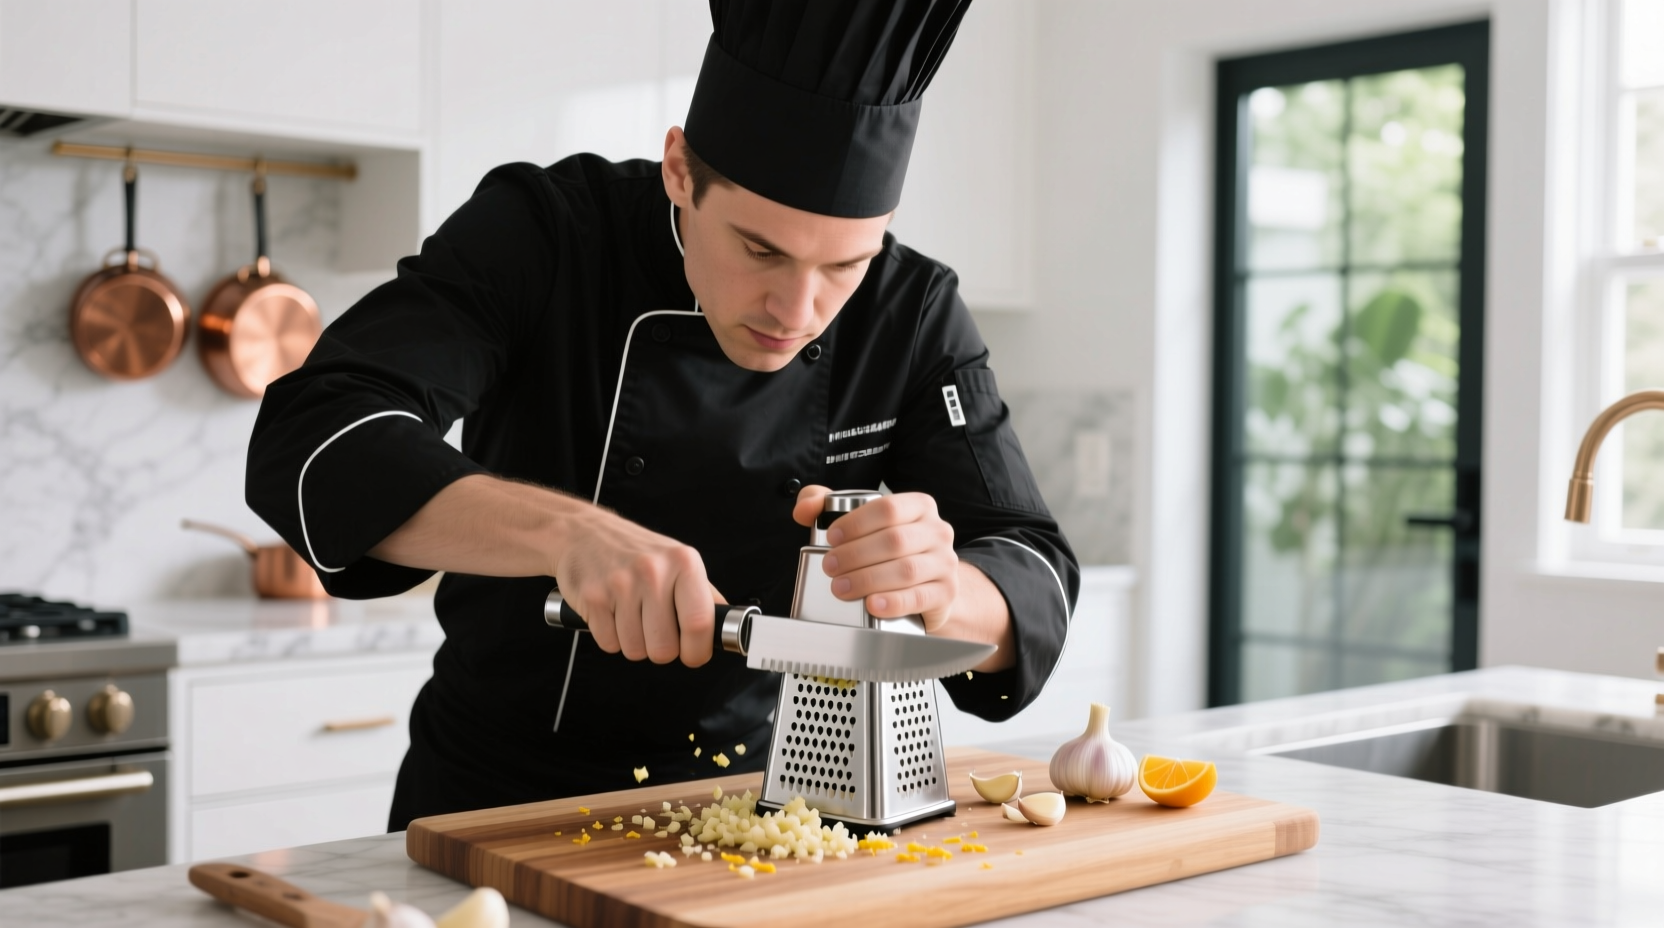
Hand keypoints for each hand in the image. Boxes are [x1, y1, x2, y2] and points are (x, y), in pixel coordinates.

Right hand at [553, 507, 722, 667]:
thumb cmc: (635, 551)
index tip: (694, 654)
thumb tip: (727, 627)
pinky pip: (609, 644)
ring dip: (634, 643)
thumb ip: (704, 594)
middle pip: (664, 648)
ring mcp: (620, 584)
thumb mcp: (678, 561)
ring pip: (635, 650)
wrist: (583, 532)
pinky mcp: (593, 598)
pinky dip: (611, 637)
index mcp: (683, 563)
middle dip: (661, 649)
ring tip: (631, 616)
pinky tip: (612, 614)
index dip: (698, 651)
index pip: (699, 623)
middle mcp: (653, 571)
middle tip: (656, 630)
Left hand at [792, 486, 958, 631]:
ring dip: (868, 579)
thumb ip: (825, 505)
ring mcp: (944, 563)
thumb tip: (804, 509)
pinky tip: (872, 604)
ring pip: (906, 569)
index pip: (888, 508)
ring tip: (841, 587)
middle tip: (830, 566)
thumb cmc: (892, 551)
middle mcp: (937, 531)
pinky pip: (919, 597)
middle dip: (855, 555)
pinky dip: (893, 602)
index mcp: (919, 507)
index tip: (831, 537)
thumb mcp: (861, 522)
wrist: (929, 585)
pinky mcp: (945, 593)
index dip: (856, 523)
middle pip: (895, 540)